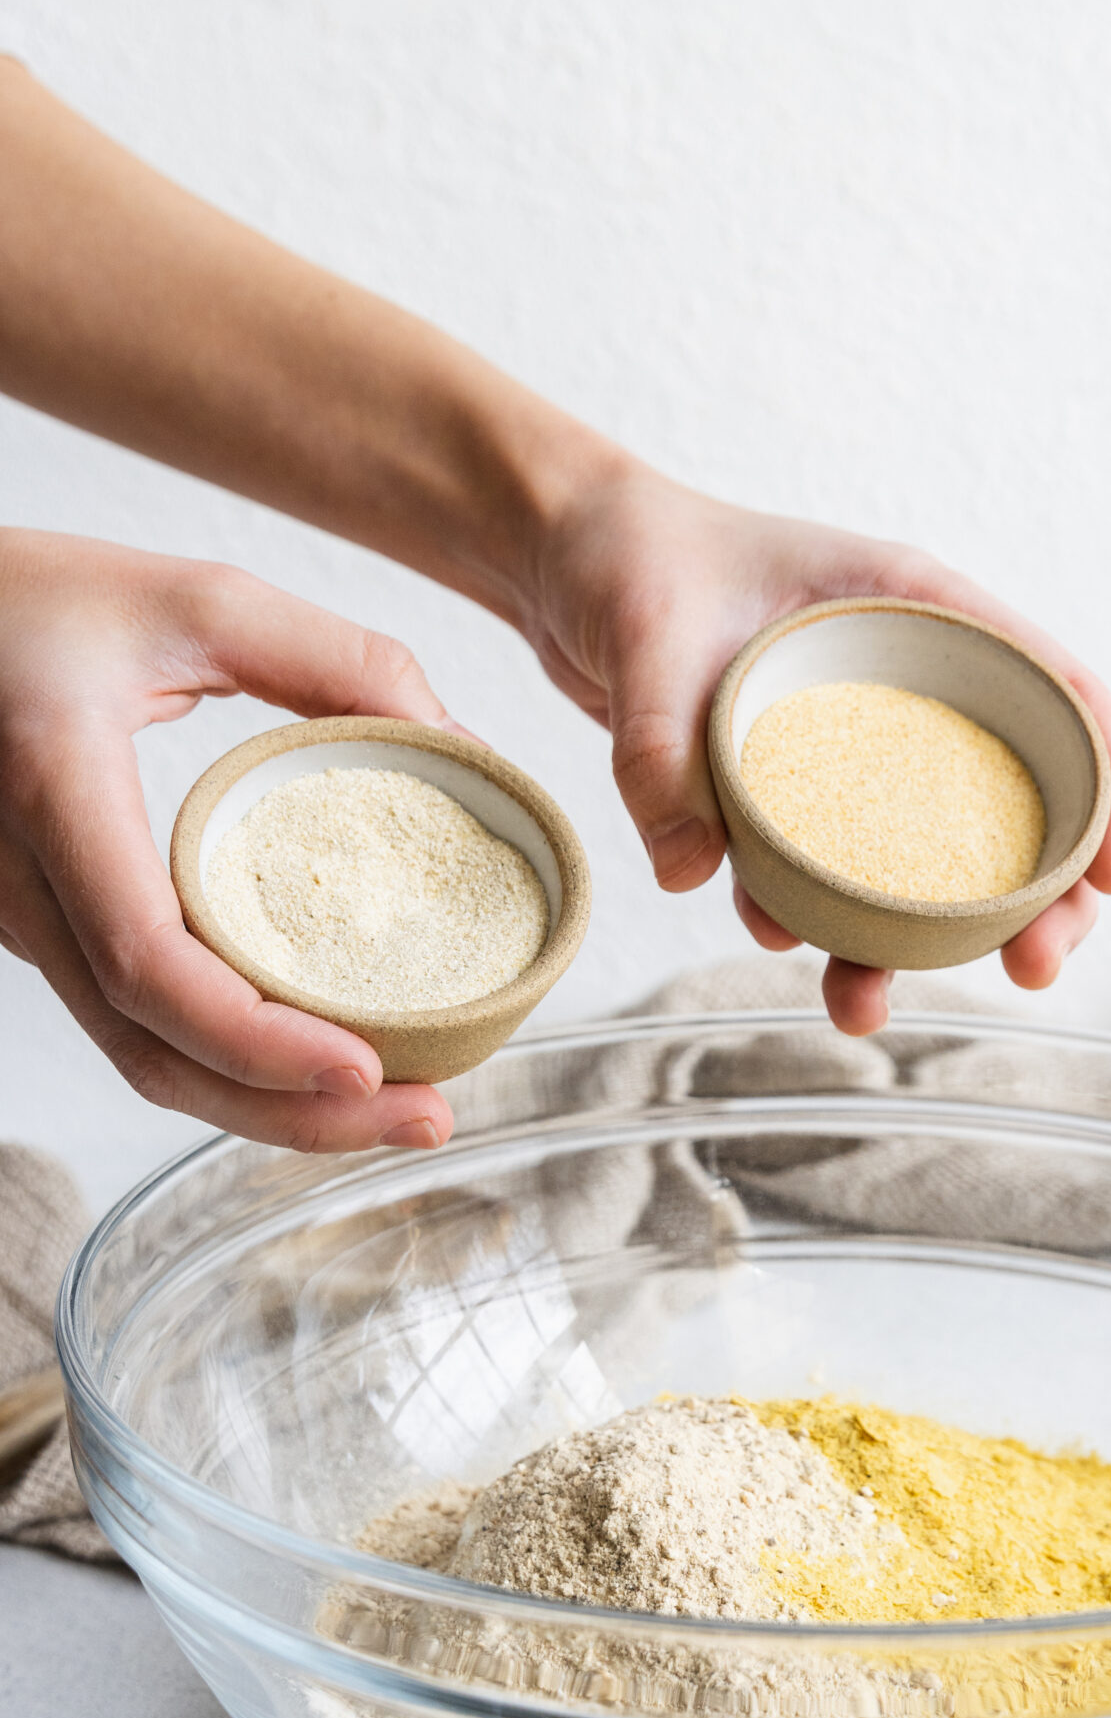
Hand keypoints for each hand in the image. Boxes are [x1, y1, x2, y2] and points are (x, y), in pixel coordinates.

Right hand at [0, 529, 456, 1149]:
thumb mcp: (191, 599)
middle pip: (154, 1052)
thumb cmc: (33, 599)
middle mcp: (23, 884)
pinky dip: (230, 1068)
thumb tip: (460, 740)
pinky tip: (321, 1068)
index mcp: (56, 792)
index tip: (366, 1065)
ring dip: (269, 1109)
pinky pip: (136, 1029)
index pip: (150, 963)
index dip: (257, 1038)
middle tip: (429, 1118)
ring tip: (399, 1111)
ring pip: (142, 1059)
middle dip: (294, 1113)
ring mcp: (24, 924)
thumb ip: (333, 659)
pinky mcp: (46, 935)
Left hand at [526, 460, 1110, 1034]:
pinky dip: (814, 922)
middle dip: (1038, 897)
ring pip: (920, 856)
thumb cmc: (627, 556)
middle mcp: (901, 681)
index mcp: (916, 611)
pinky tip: (785, 949)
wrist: (560, 559)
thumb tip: (693, 872)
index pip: (1057, 692)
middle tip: (1037, 971)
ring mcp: (848, 742)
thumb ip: (661, 747)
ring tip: (870, 1004)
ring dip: (914, 942)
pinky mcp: (788, 789)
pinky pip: (824, 872)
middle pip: (1015, 796)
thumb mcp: (646, 634)